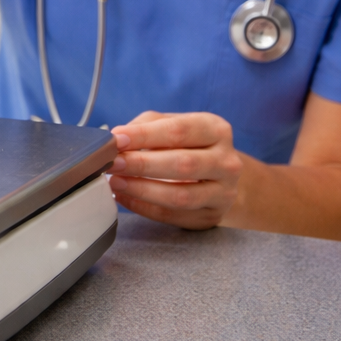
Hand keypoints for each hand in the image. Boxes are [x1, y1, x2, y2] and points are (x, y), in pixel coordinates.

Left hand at [108, 111, 241, 229]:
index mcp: (216, 130)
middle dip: (142, 164)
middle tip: (113, 163)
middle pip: (183, 164)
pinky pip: (174, 216)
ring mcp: (223, 193)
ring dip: (142, 189)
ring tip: (116, 182)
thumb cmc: (189, 144)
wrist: (219, 175)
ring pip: (180, 196)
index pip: (179, 131)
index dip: (145, 135)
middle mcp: (227, 161)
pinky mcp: (211, 217)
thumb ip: (146, 126)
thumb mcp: (172, 124)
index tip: (116, 140)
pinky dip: (145, 208)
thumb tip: (118, 138)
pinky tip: (125, 197)